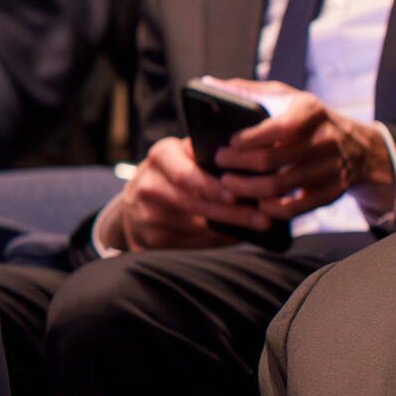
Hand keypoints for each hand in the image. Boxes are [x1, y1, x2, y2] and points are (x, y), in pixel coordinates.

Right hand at [99, 136, 271, 252]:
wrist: (134, 203)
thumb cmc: (171, 172)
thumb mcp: (183, 153)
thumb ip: (207, 154)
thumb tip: (249, 164)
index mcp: (160, 155)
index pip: (184, 174)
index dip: (210, 187)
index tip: (235, 196)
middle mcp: (148, 184)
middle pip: (193, 203)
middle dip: (231, 213)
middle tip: (261, 219)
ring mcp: (147, 214)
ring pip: (195, 226)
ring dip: (228, 229)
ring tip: (255, 228)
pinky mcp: (151, 238)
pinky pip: (191, 242)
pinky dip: (215, 240)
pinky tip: (232, 235)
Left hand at [212, 85, 392, 219]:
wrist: (361, 148)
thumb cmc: (312, 120)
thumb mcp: (291, 97)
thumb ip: (252, 91)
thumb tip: (211, 83)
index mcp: (311, 112)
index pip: (277, 127)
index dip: (248, 139)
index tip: (230, 142)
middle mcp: (323, 140)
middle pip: (269, 160)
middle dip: (236, 163)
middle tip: (220, 162)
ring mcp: (328, 169)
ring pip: (277, 186)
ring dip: (245, 188)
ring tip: (228, 183)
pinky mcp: (330, 193)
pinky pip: (294, 209)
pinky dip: (270, 208)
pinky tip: (256, 201)